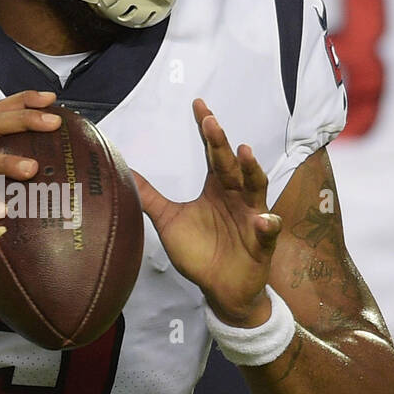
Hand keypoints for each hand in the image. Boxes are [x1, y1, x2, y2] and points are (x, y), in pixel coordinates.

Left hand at [132, 98, 281, 325]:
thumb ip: (150, 198)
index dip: (206, 130)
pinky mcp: (262, 242)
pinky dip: (267, 225)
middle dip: (221, 144)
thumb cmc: (200, 252)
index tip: (199, 105)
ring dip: (252, 170)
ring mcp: (252, 216)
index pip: (211, 153)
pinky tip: (263, 220)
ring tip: (244, 153)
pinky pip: (268, 231)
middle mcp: (236, 196)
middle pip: (229, 165)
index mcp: (216, 188)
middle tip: (211, 121)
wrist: (222, 289)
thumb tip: (125, 173)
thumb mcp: (170, 222)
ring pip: (255, 188)